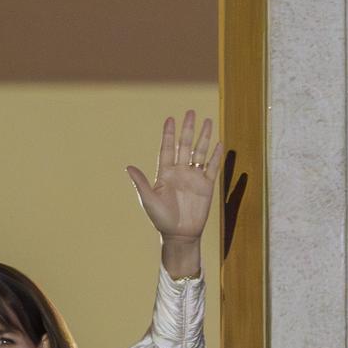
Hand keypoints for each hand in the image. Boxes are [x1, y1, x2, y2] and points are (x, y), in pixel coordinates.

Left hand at [125, 109, 220, 276]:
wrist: (179, 235)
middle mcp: (180, 172)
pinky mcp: (206, 185)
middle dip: (188, 129)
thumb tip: (128, 167)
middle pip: (184, 145)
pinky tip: (219, 143)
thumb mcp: (148, 200)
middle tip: (190, 112)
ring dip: (204, 137)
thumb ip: (141, 182)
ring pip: (199, 152)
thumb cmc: (161, 219)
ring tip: (207, 121)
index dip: (169, 134)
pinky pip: (212, 167)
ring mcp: (194, 177)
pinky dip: (216, 155)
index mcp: (165, 173)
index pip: (167, 148)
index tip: (170, 118)